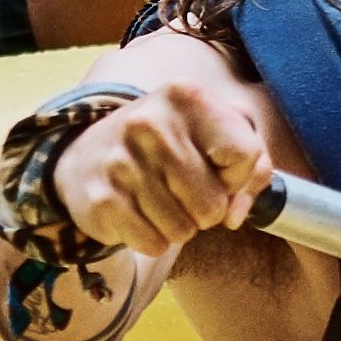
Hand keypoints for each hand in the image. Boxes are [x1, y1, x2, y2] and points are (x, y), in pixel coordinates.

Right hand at [53, 59, 272, 257]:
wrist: (89, 158)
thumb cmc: (168, 148)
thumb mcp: (213, 137)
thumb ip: (251, 169)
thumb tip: (235, 214)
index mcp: (186, 95)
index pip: (244, 153)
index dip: (238, 176)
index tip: (217, 170)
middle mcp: (150, 122)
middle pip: (214, 202)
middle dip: (207, 211)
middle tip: (185, 193)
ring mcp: (121, 161)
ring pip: (184, 230)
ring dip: (178, 227)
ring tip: (159, 201)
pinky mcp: (102, 199)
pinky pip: (153, 244)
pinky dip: (152, 239)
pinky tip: (139, 214)